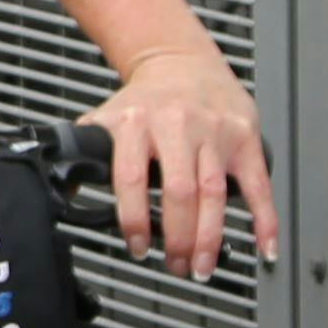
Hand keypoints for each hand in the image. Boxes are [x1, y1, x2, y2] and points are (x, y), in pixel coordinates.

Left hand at [86, 45, 276, 281]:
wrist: (182, 60)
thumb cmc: (146, 99)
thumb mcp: (108, 119)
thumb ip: (85, 153)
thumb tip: (63, 191)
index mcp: (135, 122)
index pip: (132, 178)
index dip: (135, 219)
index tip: (137, 246)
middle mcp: (175, 124)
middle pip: (179, 191)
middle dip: (177, 237)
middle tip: (175, 266)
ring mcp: (213, 131)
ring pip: (214, 192)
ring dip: (210, 237)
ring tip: (202, 267)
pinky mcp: (244, 137)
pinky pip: (257, 184)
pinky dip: (264, 219)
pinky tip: (264, 247)